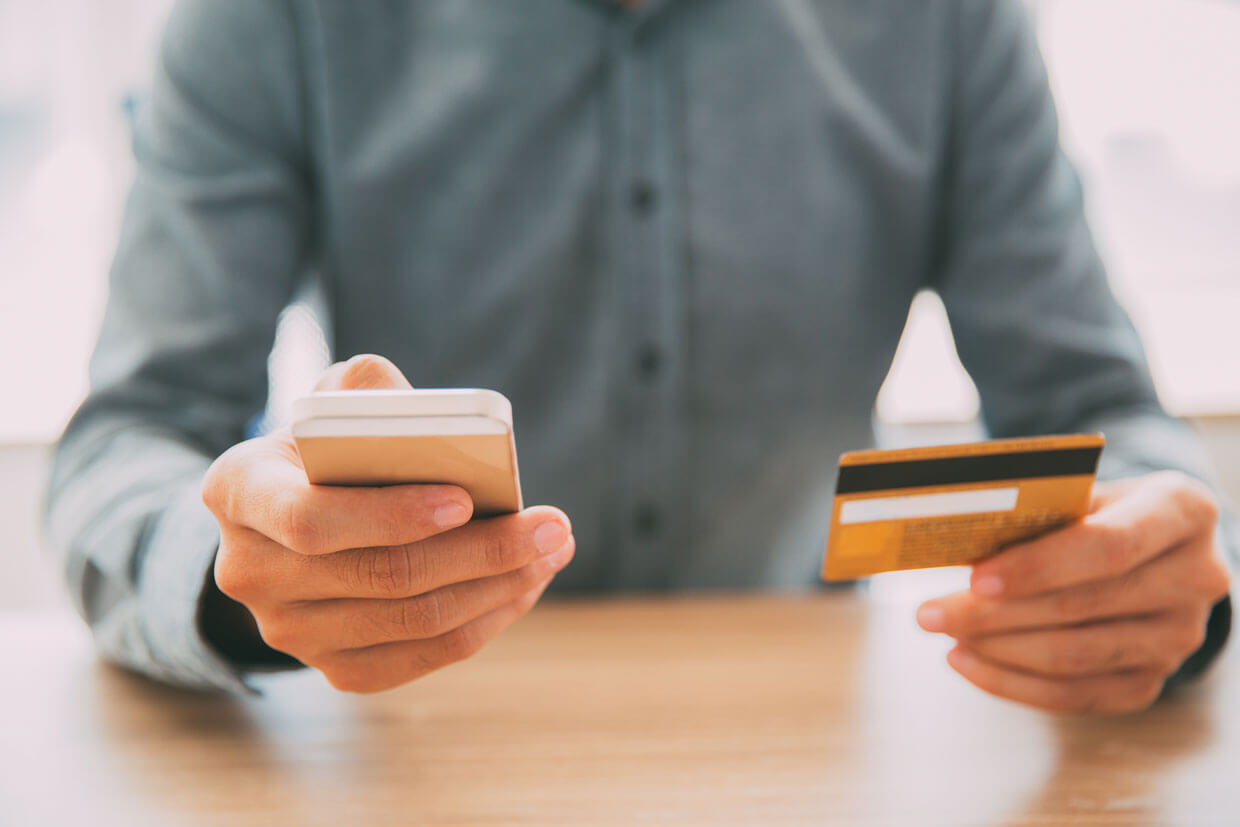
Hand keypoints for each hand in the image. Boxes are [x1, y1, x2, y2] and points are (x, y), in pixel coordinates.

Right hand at [201, 354, 574, 691]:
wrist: (294, 518)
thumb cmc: (327, 451)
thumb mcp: (331, 406)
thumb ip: (362, 389)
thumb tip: (415, 409)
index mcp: (238, 492)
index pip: (311, 520)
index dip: (389, 516)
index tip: (465, 499)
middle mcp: (250, 572)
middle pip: (382, 576)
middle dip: (481, 552)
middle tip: (551, 526)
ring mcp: (289, 631)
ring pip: (413, 622)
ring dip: (498, 587)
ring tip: (552, 551)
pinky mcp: (335, 667)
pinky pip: (422, 656)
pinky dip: (484, 623)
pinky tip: (524, 586)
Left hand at [916, 471, 1229, 713]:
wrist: (1150, 548)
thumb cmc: (1098, 510)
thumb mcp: (1080, 491)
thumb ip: (1036, 510)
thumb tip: (959, 539)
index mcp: (1183, 511)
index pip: (1108, 547)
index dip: (1038, 566)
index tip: (975, 578)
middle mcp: (1196, 577)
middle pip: (1081, 606)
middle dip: (993, 614)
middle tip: (928, 613)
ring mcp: (1179, 637)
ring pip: (1074, 656)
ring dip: (995, 649)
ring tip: (943, 631)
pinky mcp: (1152, 680)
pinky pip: (1075, 695)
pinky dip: (1012, 682)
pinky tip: (966, 660)